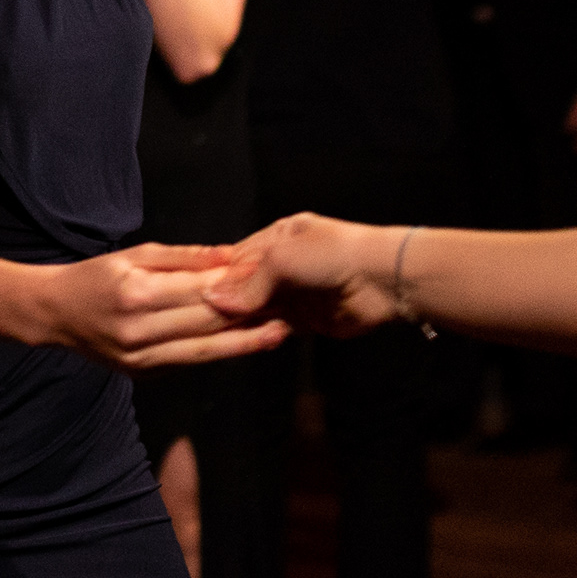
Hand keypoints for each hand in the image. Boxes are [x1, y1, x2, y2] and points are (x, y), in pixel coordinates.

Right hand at [35, 243, 292, 370]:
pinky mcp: (144, 374)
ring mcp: (141, 359)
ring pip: (205, 350)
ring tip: (282, 332)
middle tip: (292, 306)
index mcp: (136, 295)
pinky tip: (246, 343)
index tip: (272, 277)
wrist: (54, 314)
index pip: (199, 291)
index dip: (238, 286)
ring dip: (245, 342)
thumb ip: (184, 257)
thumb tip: (230, 256)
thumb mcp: (134, 253)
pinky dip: (220, 351)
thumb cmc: (95, 276)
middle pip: (207, 323)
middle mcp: (139, 332)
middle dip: (251, 315)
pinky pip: (189, 361)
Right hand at [207, 212, 397, 338]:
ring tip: (215, 333)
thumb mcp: (282, 258)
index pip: (237, 259)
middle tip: (199, 318)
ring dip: (243, 320)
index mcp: (278, 237)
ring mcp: (296, 292)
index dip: (217, 277)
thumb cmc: (332, 255)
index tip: (194, 294)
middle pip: (246, 286)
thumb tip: (214, 298)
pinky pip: (276, 327)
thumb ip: (248, 282)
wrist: (382, 280)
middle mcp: (285, 264)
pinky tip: (244, 340)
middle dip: (228, 302)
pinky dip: (262, 333)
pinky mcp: (307, 319)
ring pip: (259, 309)